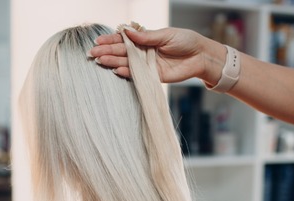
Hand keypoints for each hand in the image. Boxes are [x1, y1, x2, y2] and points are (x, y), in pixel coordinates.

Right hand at [89, 27, 223, 83]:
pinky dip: (128, 73)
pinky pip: (138, 75)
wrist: (201, 56)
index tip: (98, 41)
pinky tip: (117, 70)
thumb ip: (147, 37)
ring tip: (100, 61)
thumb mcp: (166, 35)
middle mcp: (144, 52)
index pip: (124, 39)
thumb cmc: (185, 41)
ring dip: (113, 62)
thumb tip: (127, 32)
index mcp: (146, 39)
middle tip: (93, 53)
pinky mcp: (155, 76)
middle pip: (122, 51)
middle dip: (107, 51)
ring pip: (127, 63)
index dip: (111, 40)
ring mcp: (148, 64)